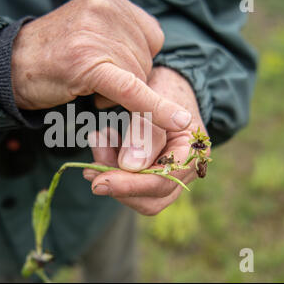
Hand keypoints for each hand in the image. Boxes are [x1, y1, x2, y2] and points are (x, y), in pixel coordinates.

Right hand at [11, 0, 191, 130]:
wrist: (10, 66)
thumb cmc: (51, 54)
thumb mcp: (89, 31)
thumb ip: (120, 35)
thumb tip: (149, 59)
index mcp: (109, 0)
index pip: (151, 37)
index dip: (139, 60)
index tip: (114, 68)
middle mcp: (105, 10)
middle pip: (145, 58)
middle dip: (126, 77)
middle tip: (91, 77)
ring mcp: (96, 35)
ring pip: (138, 77)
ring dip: (116, 92)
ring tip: (84, 82)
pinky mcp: (89, 64)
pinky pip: (131, 88)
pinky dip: (153, 107)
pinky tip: (175, 120)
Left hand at [83, 66, 210, 214]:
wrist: (165, 84)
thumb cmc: (163, 89)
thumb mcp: (154, 102)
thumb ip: (144, 134)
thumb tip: (128, 167)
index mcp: (192, 153)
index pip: (163, 182)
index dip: (131, 186)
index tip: (100, 182)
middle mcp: (183, 171)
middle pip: (150, 200)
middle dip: (118, 185)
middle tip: (90, 168)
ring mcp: (166, 174)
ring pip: (136, 194)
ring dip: (110, 173)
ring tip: (97, 141)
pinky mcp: (149, 171)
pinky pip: (129, 180)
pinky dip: (110, 165)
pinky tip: (102, 142)